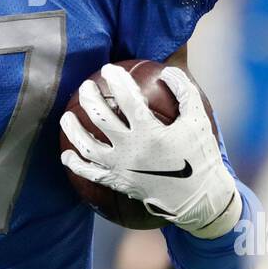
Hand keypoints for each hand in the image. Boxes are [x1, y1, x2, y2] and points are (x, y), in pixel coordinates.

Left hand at [59, 64, 240, 237]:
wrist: (199, 199)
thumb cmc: (200, 155)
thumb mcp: (199, 120)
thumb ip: (184, 91)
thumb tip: (167, 71)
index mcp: (150, 132)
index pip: (126, 98)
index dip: (116, 80)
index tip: (109, 69)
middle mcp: (130, 149)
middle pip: (100, 117)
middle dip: (89, 97)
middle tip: (86, 86)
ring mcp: (121, 168)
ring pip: (87, 145)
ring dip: (73, 128)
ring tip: (67, 116)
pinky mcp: (118, 183)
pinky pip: (90, 173)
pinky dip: (75, 164)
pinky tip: (67, 155)